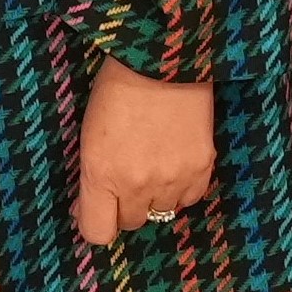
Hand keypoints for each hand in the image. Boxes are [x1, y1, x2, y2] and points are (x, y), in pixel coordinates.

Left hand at [72, 59, 217, 247]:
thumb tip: (91, 207)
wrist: (163, 58)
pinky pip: (190, 198)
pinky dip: (182, 187)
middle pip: (130, 223)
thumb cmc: (118, 89)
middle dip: (125, 205)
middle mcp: (136, 184)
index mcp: (100, 174)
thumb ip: (92, 177)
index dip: (96, 222)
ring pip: (162, 213)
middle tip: (128, 174)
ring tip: (154, 162)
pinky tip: (176, 161)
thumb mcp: (90, 134)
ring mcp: (171, 179)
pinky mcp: (201, 168)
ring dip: (156, 196)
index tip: (98, 208)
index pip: (96, 233)